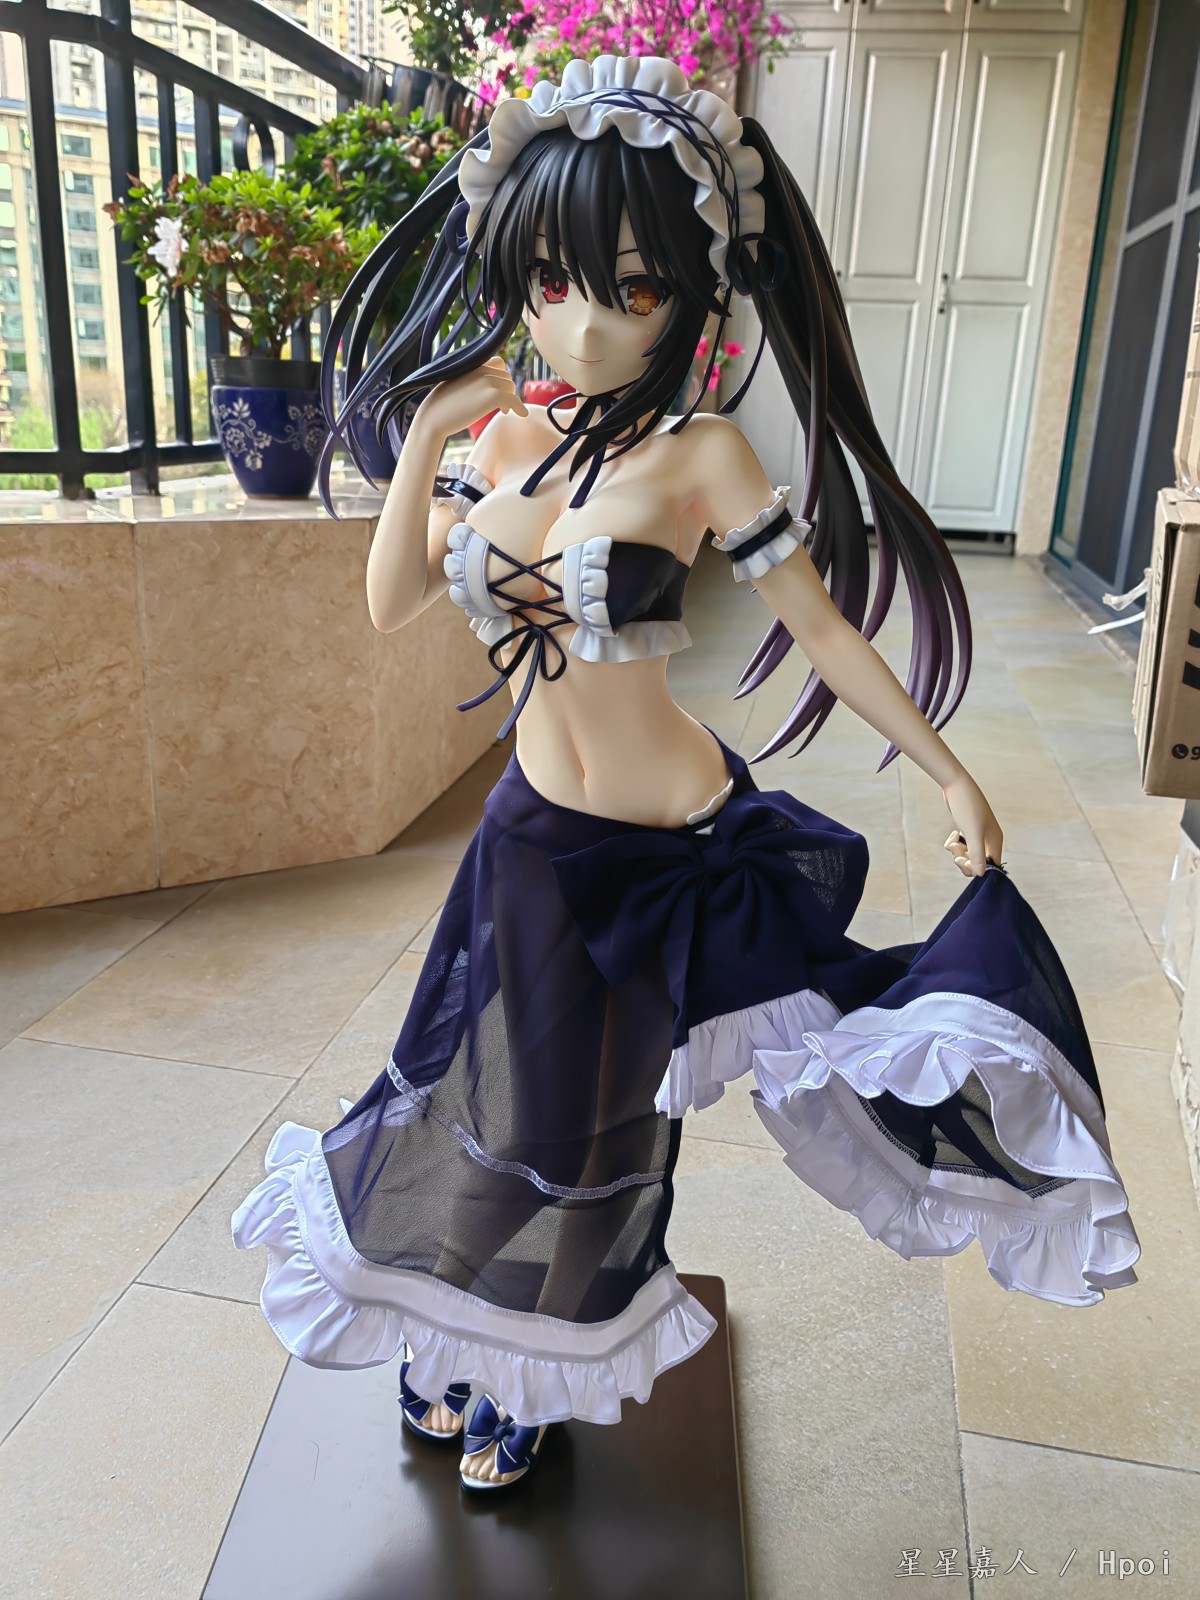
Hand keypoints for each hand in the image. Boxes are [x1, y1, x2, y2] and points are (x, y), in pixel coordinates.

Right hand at [412, 356, 528, 440]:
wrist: (433, 418)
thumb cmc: (440, 405)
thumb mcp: (453, 383)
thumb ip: (468, 379)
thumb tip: (478, 386)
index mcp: (472, 365)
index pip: (498, 363)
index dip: (501, 376)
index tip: (498, 389)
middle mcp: (481, 369)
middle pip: (506, 377)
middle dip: (506, 389)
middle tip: (502, 404)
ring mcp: (487, 381)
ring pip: (510, 387)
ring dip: (510, 398)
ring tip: (503, 411)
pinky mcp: (492, 396)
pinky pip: (514, 399)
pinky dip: (520, 407)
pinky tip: (521, 414)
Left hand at [941, 771, 1003, 878]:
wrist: (954, 784)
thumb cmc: (966, 806)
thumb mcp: (972, 833)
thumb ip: (977, 855)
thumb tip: (980, 874)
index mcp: (995, 840)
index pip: (990, 866)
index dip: (976, 869)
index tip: (964, 861)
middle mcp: (988, 838)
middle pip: (977, 863)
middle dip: (964, 860)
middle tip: (955, 852)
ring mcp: (977, 834)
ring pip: (967, 855)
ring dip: (957, 852)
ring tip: (952, 841)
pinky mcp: (966, 830)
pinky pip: (960, 846)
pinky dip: (953, 844)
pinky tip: (952, 834)